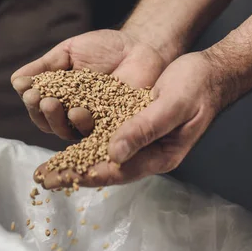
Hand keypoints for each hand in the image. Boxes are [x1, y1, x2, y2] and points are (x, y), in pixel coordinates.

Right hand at [11, 29, 167, 140]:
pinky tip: (78, 112)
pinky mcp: (115, 129)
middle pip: (51, 125)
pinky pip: (98, 134)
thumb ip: (45, 66)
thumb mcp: (69, 52)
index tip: (29, 91)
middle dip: (44, 112)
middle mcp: (74, 116)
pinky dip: (85, 126)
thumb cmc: (104, 48)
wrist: (139, 46)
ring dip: (60, 120)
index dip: (33, 103)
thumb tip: (16, 81)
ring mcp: (95, 125)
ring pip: (71, 132)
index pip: (40, 108)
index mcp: (61, 99)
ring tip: (58, 104)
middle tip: (43, 99)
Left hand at [34, 51, 221, 188]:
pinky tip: (65, 132)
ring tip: (47, 163)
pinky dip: (84, 134)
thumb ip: (145, 128)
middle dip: (73, 172)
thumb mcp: (172, 105)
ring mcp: (140, 137)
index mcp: (160, 154)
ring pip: (102, 151)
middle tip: (42, 178)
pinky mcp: (133, 121)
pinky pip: (105, 132)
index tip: (62, 177)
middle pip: (105, 166)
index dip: (89, 173)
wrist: (209, 72)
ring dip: (74, 156)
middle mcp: (147, 151)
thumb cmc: (196, 87)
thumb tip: (114, 153)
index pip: (119, 170)